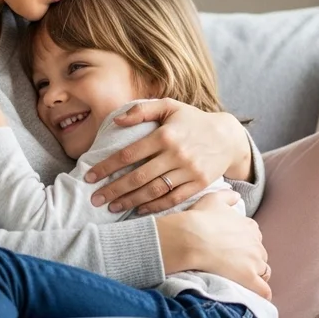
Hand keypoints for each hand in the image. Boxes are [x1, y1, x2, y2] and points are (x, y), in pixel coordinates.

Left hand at [87, 99, 251, 214]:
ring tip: (112, 207)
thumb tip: (117, 121)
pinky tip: (139, 210)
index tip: (90, 176)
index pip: (129, 154)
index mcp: (165, 135)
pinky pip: (173, 199)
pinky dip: (154, 207)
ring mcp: (188, 171)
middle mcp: (176, 154)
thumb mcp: (170, 107)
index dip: (107, 167)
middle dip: (114, 190)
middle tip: (95, 199)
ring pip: (154, 190)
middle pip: (138, 176)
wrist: (228, 136)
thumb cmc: (193, 120)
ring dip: (130, 201)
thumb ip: (142, 110)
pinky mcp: (199, 184)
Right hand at [156, 191, 271, 298]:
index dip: (245, 244)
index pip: (254, 237)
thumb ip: (228, 196)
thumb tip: (236, 195)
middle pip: (260, 255)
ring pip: (264, 272)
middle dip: (251, 260)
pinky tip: (255, 296)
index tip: (234, 249)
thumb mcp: (213, 198)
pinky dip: (262, 293)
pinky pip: (264, 290)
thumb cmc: (199, 218)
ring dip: (256, 276)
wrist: (190, 238)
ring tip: (241, 281)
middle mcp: (256, 243)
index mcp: (249, 227)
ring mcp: (254, 262)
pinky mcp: (249, 278)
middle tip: (234, 266)